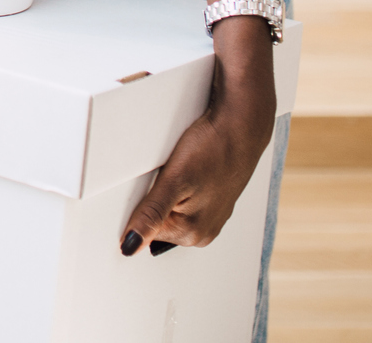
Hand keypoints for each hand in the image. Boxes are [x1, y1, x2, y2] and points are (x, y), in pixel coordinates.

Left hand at [121, 21, 276, 255]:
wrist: (241, 124)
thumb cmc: (212, 148)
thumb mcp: (174, 180)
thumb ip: (150, 215)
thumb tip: (130, 247)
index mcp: (193, 234)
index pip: (144, 230)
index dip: (138, 204)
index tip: (150, 182)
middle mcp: (204, 232)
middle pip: (157, 221)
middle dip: (153, 198)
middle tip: (167, 173)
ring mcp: (211, 217)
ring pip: (169, 209)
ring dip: (165, 191)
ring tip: (180, 170)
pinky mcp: (213, 201)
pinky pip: (183, 199)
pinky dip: (178, 186)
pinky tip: (187, 170)